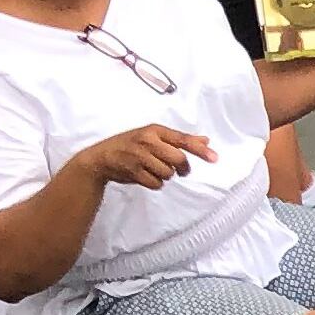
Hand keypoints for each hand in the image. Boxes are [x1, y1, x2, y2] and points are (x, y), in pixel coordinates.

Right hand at [84, 125, 214, 189]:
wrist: (101, 158)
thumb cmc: (130, 145)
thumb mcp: (153, 136)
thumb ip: (179, 139)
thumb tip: (205, 140)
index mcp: (154, 131)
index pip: (183, 140)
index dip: (200, 150)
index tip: (214, 158)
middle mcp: (147, 142)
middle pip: (178, 159)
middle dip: (182, 168)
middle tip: (182, 170)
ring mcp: (139, 157)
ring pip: (168, 173)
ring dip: (166, 175)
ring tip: (154, 169)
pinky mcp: (133, 172)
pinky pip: (157, 183)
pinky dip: (155, 183)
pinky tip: (146, 176)